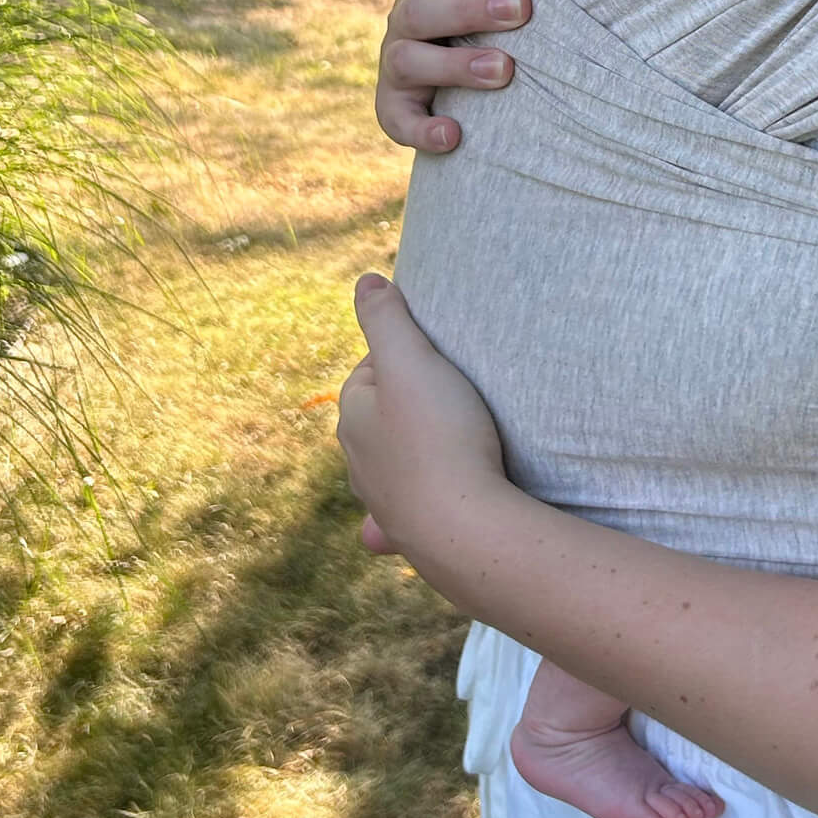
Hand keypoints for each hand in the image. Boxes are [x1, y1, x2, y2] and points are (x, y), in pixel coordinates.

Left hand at [337, 273, 509, 566]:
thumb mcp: (411, 360)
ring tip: (445, 446)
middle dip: (406, 406)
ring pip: (389, 468)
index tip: (438, 356)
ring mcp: (383, 503)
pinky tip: (429, 506)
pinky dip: (412, 507)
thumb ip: (386, 317)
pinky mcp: (411, 535)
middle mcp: (359, 462)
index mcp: (353, 416)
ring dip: (408, 456)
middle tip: (452, 396)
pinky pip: (406, 515)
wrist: (463, 528)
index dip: (403, 358)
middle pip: (379, 419)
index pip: (370, 370)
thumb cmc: (439, 436)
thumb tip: (366, 282)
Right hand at [377, 0, 545, 149]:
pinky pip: (400, 120)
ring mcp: (397, 59)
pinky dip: (424, 130)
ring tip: (504, 70)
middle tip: (523, 5)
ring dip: (458, 65)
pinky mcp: (393, 106)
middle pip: (430, 5)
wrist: (435, 82)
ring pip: (414, 60)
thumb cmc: (483, 16)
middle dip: (474, 5)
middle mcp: (409, 10)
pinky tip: (455, 136)